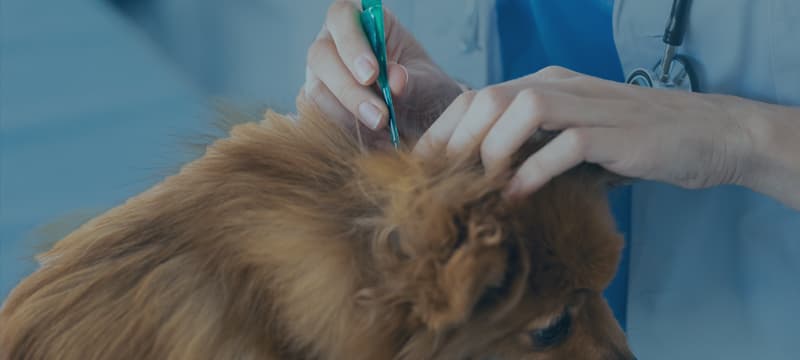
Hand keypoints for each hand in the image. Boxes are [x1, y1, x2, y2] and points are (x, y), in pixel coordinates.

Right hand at [300, 0, 462, 145]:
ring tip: (382, 134)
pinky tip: (371, 142)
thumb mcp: (428, 83)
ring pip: (316, 91)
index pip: (343, 17)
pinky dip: (344, 132)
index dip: (353, 44)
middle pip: (321, 56)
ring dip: (347, 117)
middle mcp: (333, 42)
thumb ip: (413, 80)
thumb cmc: (425, 90)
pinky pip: (317, 117)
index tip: (373, 74)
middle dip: (350, 90)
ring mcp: (320, 73)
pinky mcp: (316, 103)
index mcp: (361, 20)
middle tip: (379, 117)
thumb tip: (395, 80)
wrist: (422, 122)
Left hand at [414, 66, 758, 197]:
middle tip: (441, 182)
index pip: (478, 95)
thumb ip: (533, 143)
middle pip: (490, 97)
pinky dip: (536, 168)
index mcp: (546, 83)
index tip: (423, 168)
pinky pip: (566, 144)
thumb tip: (480, 178)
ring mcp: (590, 106)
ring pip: (523, 109)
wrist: (706, 133)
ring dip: (493, 149)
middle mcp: (562, 86)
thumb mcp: (573, 134)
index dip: (445, 129)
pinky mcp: (617, 133)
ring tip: (481, 185)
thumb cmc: (632, 140)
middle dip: (457, 139)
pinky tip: (519, 194)